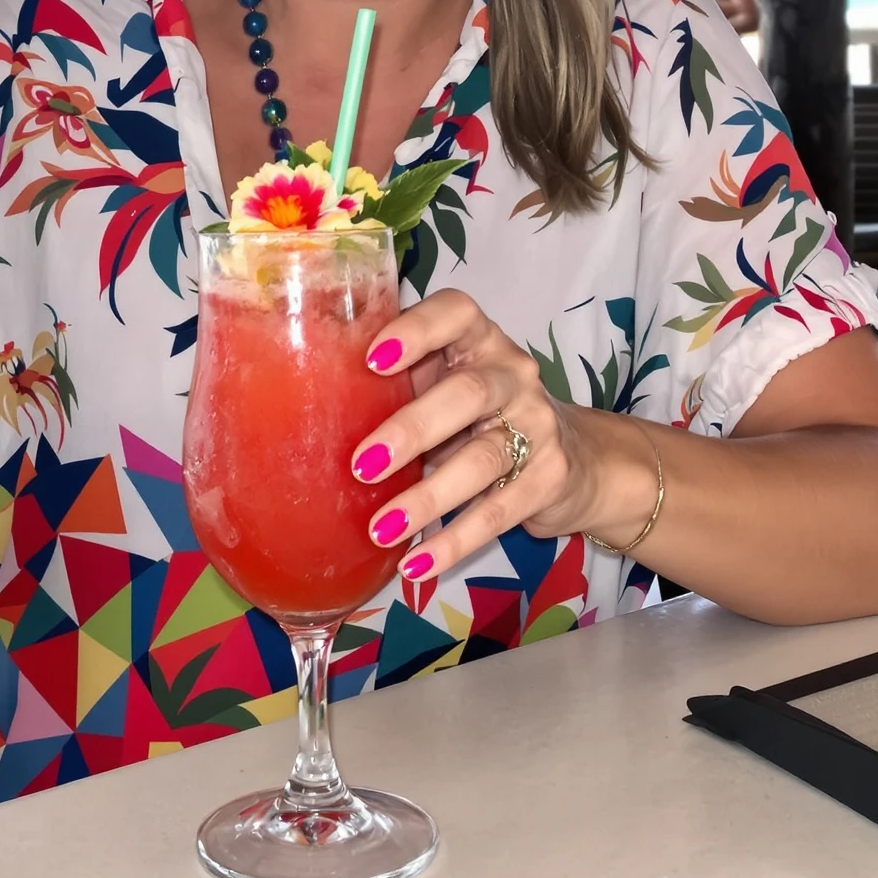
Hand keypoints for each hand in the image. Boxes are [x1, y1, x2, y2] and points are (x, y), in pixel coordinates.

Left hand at [348, 291, 644, 585]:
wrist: (574, 456)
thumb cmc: (479, 412)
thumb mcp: (443, 384)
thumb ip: (395, 383)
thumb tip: (303, 402)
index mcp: (479, 339)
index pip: (456, 313)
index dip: (418, 330)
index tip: (373, 359)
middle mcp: (514, 374)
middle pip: (468, 394)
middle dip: (413, 429)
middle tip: (362, 464)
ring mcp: (538, 425)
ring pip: (483, 459)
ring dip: (427, 497)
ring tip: (380, 528)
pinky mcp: (549, 478)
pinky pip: (498, 512)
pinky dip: (454, 541)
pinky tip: (416, 564)